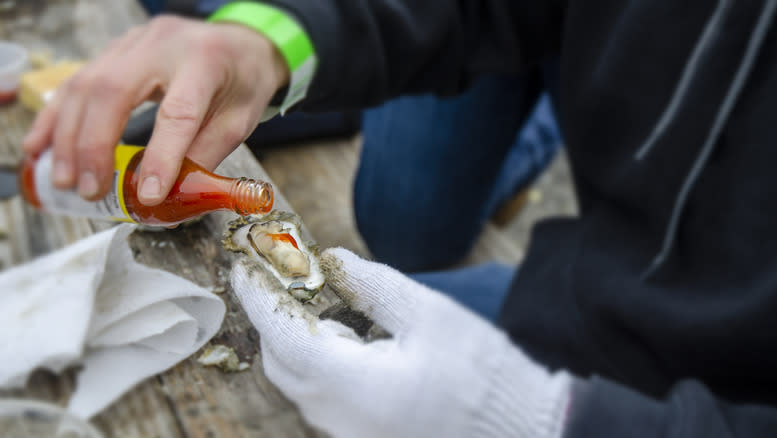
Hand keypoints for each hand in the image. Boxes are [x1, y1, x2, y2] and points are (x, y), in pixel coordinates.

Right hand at [22, 15, 288, 204]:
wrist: (240, 41)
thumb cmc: (243, 81)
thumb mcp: (239, 121)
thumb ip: (204, 154)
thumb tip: (169, 197)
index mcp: (206, 62)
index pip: (178, 112)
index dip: (160, 156)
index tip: (147, 196)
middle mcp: (164, 44)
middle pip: (113, 91)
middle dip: (93, 146)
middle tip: (89, 189)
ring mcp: (135, 42)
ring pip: (86, 84)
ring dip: (67, 136)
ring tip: (64, 178)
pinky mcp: (117, 49)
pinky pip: (77, 80)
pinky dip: (57, 117)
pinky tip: (42, 145)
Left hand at [231, 248, 572, 437]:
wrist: (523, 430)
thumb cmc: (482, 374)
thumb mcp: (429, 316)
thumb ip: (373, 286)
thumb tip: (332, 261)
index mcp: (353, 387)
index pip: (282, 336)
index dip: (258, 298)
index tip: (244, 268)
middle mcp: (341, 420)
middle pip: (284, 365)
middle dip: (280, 320)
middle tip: (294, 282)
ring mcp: (351, 436)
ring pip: (303, 386)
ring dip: (304, 343)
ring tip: (334, 309)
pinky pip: (326, 401)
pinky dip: (326, 366)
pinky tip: (357, 344)